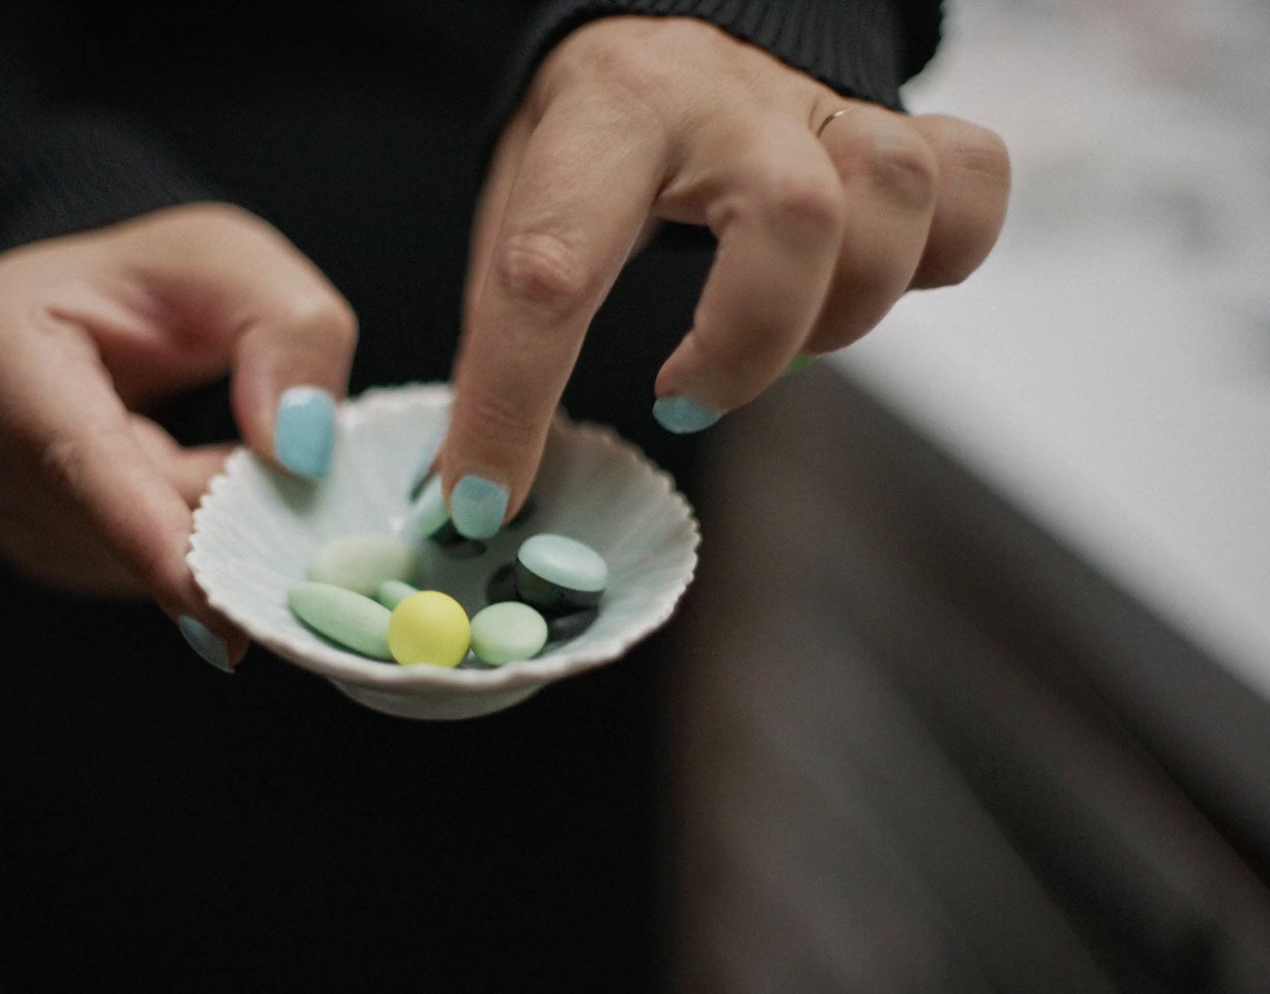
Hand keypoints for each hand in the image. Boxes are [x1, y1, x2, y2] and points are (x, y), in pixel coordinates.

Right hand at [0, 203, 357, 666]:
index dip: (149, 533)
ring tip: (232, 464)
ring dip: (200, 532)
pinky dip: (178, 546)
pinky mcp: (25, 539)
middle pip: (109, 520)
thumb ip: (292, 336)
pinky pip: (120, 570)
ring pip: (121, 558)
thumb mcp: (245, 265)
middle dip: (212, 518)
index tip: (215, 606)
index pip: (74, 455)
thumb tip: (297, 449)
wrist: (104, 303)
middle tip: (290, 488)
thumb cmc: (165, 278)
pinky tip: (201, 502)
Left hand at [437, 16, 1009, 538]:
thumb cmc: (595, 133)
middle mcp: (725, 99)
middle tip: (682, 398)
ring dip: (842, 310)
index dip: (513, 401)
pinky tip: (862, 280)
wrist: (674, 22)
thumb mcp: (524, 200)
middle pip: (796, 217)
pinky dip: (940, 253)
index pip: (548, 266)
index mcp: (606, 114)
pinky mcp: (895, 124)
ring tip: (767, 337)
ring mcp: (824, 107)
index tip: (483, 497)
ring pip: (893, 200)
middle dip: (747, 345)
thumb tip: (472, 484)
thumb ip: (505, 329)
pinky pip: (969, 183)